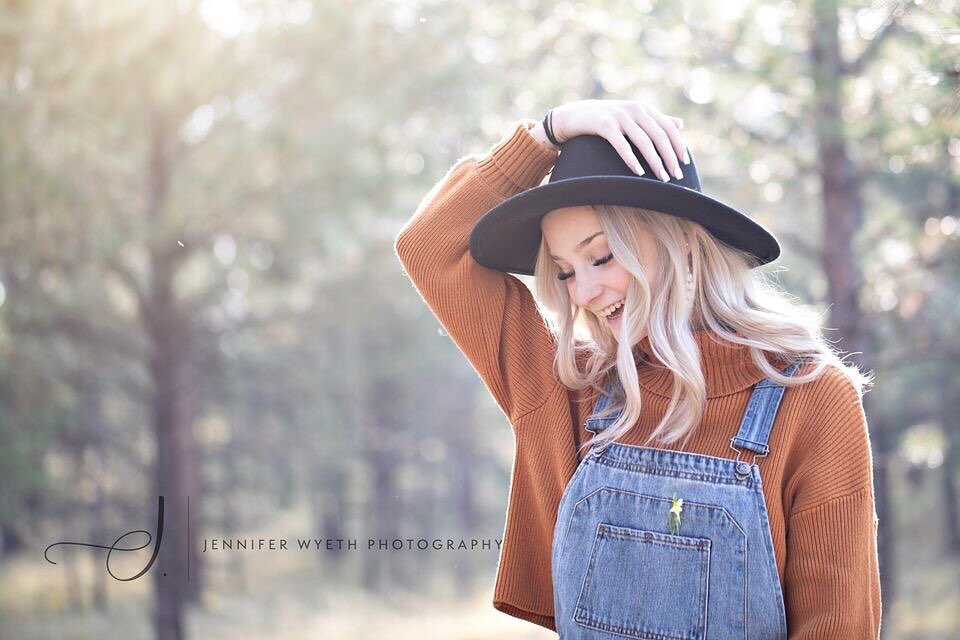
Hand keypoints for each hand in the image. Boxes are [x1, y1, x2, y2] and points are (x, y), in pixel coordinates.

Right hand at [550, 99, 688, 181]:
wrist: (575, 115)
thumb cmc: (606, 120)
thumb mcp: (632, 117)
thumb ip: (655, 121)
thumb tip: (679, 124)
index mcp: (643, 109)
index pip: (668, 128)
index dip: (678, 145)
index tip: (684, 163)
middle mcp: (634, 110)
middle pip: (659, 135)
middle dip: (669, 157)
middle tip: (675, 176)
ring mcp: (619, 116)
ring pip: (644, 141)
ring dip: (655, 161)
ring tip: (662, 178)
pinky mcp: (604, 125)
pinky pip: (622, 145)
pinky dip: (632, 159)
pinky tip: (639, 173)